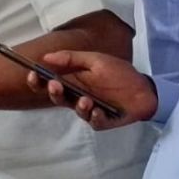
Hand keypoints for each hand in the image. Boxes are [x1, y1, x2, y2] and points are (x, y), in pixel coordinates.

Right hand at [28, 50, 155, 129]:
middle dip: (53, 93)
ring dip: (78, 106)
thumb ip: (71, 58)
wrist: (145, 88)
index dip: (37, 81)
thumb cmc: (118, 73)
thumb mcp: (95, 59)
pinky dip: (95, 117)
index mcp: (72, 81)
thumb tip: (45, 57)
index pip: (48, 83)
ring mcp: (90, 110)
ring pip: (76, 111)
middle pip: (57, 98)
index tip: (32, 74)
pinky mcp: (103, 121)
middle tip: (55, 85)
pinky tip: (98, 110)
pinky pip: (95, 122)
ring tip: (85, 100)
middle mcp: (77, 97)